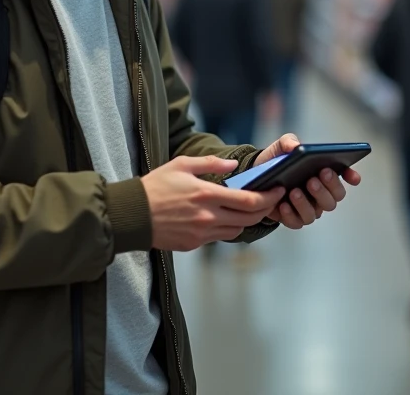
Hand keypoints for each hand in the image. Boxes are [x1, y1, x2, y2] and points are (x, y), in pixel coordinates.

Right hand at [143, 156, 284, 251]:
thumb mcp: (181, 165)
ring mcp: (201, 234)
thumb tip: (234, 165)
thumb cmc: (155, 187)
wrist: (132, 215)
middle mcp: (208, 217)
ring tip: (248, 208)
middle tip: (270, 200)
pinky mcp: (193, 245)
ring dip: (246, 220)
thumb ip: (211, 163)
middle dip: (265, 210)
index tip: (277, 190)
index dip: (269, 197)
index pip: (249, 201)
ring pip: (237, 231)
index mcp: (207, 195)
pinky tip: (224, 217)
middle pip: (249, 219)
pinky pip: (219, 238)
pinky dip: (227, 228)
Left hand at [255, 134, 362, 230]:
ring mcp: (309, 208)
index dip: (351, 177)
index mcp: (324, 174)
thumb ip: (289, 142)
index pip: (345, 176)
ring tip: (295, 191)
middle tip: (315, 177)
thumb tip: (296, 147)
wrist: (256, 177)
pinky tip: (283, 205)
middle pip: (335, 197)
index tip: (352, 176)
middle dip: (327, 187)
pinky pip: (297, 221)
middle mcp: (321, 194)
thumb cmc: (276, 161)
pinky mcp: (294, 219)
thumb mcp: (281, 147)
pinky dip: (291, 214)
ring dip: (307, 202)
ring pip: (317, 212)